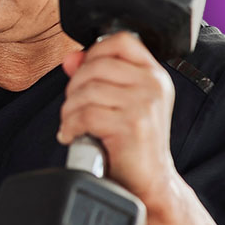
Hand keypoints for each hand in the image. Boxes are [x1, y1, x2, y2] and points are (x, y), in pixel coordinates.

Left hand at [57, 31, 178, 211]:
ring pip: (87, 90)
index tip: (83, 72)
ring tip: (72, 124)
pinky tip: (73, 136)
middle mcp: (153, 85)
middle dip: (75, 86)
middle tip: (73, 107)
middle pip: (97, 64)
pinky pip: (85, 115)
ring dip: (70, 109)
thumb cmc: (134, 144)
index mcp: (155, 75)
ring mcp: (144, 104)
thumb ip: (98, 77)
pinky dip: (71, 126)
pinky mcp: (131, 125)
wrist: (150, 182)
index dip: (95, 51)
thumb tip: (70, 59)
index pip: (122, 41)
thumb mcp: (122, 103)